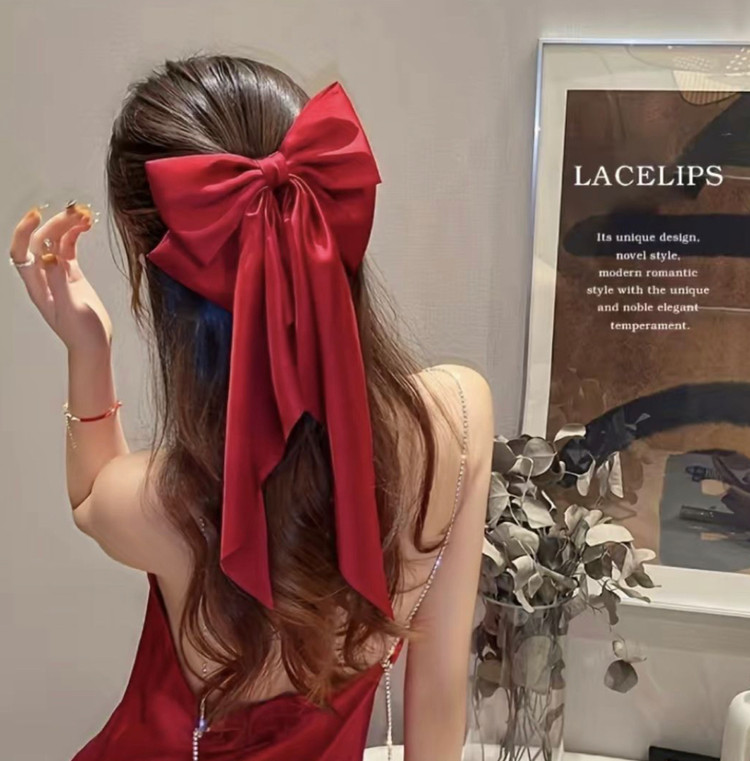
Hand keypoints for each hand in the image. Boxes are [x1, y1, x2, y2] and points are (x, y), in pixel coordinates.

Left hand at [9, 203, 112, 353]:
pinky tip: (85, 226)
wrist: (94, 345)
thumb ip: (59, 282)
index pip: (21, 253)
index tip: (37, 215)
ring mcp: (57, 274)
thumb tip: (49, 256)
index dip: (24, 232)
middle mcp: (43, 277)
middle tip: (74, 213)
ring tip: (83, 215)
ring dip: (66, 226)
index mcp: (37, 286)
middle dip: (54, 224)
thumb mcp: (70, 309)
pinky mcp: (72, 274)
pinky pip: (69, 249)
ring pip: (56, 243)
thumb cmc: (82, 333)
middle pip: (41, 243)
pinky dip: (75, 236)